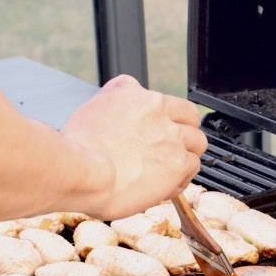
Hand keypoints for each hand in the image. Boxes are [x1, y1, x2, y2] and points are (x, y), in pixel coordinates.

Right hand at [59, 74, 207, 218]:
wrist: (82, 170)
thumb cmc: (79, 147)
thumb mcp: (95, 105)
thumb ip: (115, 95)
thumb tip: (123, 88)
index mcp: (141, 99)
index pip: (171, 103)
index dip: (172, 119)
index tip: (165, 130)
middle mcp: (161, 114)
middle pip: (191, 119)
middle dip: (184, 134)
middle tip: (170, 150)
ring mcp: (172, 138)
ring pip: (196, 144)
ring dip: (185, 157)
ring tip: (168, 172)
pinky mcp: (178, 163)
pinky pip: (192, 169)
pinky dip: (181, 179)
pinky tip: (164, 187)